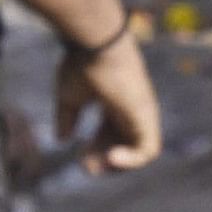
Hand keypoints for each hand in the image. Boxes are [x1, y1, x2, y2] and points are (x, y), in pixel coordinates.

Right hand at [54, 27, 163, 171]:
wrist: (96, 44)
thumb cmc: (83, 63)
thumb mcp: (69, 96)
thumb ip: (67, 118)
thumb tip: (62, 140)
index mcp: (116, 104)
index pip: (111, 135)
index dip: (96, 151)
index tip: (80, 158)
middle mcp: (132, 110)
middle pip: (124, 146)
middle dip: (105, 162)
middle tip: (86, 167)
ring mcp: (142, 114)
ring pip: (140, 152)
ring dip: (119, 166)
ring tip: (100, 164)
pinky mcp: (146, 116)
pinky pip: (149, 150)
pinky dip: (132, 161)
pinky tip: (111, 157)